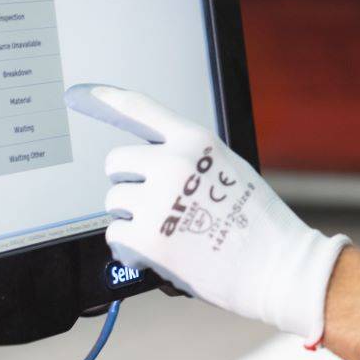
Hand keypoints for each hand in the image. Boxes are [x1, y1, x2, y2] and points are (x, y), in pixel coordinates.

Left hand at [64, 83, 349, 345]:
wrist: (277, 266)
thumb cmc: (259, 224)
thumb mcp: (230, 171)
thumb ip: (190, 160)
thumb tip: (150, 164)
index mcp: (196, 140)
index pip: (142, 110)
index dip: (108, 100)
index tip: (82, 94)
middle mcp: (173, 163)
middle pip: (117, 162)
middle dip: (130, 183)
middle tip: (155, 204)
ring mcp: (158, 200)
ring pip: (113, 201)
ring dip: (130, 217)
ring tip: (164, 231)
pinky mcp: (148, 238)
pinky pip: (114, 235)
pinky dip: (128, 248)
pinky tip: (153, 254)